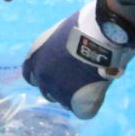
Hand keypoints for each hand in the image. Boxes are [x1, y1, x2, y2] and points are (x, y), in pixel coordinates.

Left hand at [23, 0, 134, 118]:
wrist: (103, 32)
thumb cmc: (88, 24)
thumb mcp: (63, 33)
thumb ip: (59, 49)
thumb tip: (69, 56)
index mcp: (35, 57)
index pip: (30, 76)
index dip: (45, 76)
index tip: (57, 74)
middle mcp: (42, 76)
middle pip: (48, 91)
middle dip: (61, 88)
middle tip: (80, 79)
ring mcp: (58, 91)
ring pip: (65, 102)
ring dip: (77, 95)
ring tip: (93, 80)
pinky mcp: (77, 103)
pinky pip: (83, 111)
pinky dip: (93, 103)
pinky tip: (101, 88)